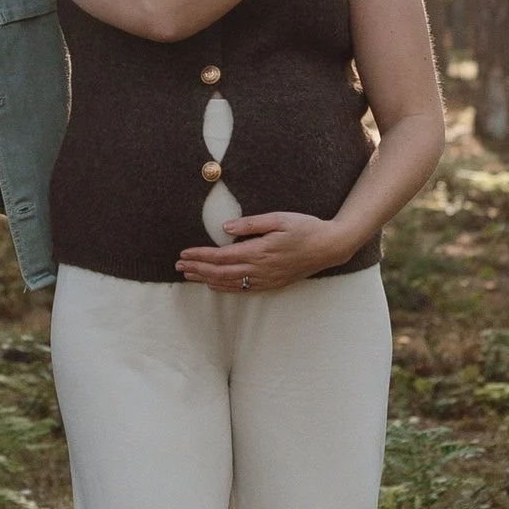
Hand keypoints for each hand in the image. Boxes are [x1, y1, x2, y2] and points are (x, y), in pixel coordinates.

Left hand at [176, 211, 345, 294]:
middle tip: (178, 266)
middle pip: (221, 272)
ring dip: (207, 280)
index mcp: (260, 251)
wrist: (329, 247)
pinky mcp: (272, 284)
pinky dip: (224, 288)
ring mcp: (267, 279)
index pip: (222, 256)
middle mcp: (261, 269)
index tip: (184, 253)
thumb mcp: (279, 218)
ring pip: (230, 283)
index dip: (200, 256)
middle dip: (197, 269)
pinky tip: (213, 285)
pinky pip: (243, 289)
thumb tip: (226, 227)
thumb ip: (251, 223)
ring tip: (189, 275)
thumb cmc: (305, 228)